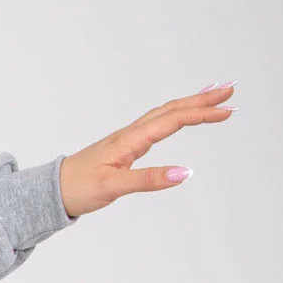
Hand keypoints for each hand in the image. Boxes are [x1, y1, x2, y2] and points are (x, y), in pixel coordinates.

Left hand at [58, 82, 234, 217]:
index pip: (173, 120)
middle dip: (202, 101)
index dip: (201, 114)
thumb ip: (148, 180)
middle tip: (230, 91)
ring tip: (213, 97)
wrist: (52, 191)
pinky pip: (155, 125)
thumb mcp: (113, 187)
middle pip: (172, 109)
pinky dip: (173, 116)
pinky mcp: (124, 148)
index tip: (227, 111)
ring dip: (190, 105)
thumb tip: (183, 174)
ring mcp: (127, 139)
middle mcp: (131, 134)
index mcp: (131, 140)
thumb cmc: (77, 188)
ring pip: (164, 114)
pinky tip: (179, 117)